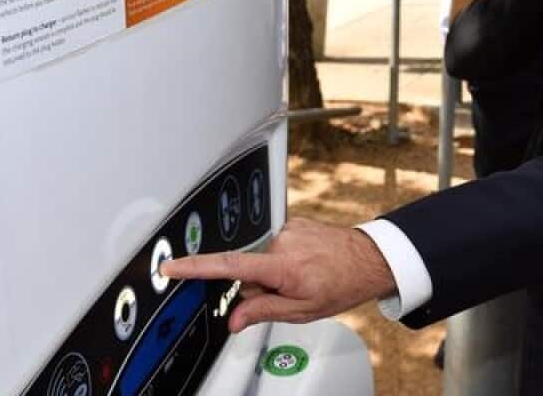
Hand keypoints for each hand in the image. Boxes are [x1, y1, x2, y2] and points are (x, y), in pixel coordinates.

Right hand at [159, 218, 396, 332]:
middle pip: (249, 272)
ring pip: (263, 260)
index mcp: (281, 266)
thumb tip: (235, 320)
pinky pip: (277, 246)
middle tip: (290, 293)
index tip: (171, 267)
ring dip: (276, 272)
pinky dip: (285, 258)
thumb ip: (263, 312)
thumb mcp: (302, 310)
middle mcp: (282, 242)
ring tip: (305, 277)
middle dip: (261, 286)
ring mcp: (289, 229)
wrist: (371, 259)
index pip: (228, 266)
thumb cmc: (342, 284)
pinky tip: (308, 264)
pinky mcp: (295, 223)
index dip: (195, 268)